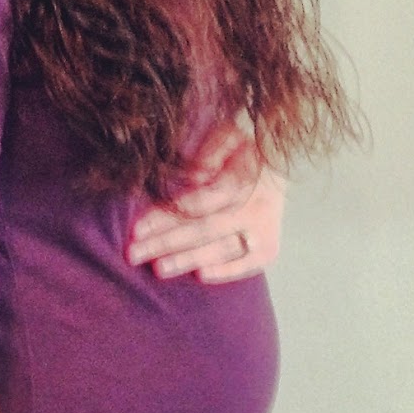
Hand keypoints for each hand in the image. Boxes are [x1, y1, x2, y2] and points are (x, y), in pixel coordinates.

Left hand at [126, 121, 284, 282]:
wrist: (279, 163)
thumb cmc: (243, 149)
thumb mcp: (227, 136)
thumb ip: (210, 153)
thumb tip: (193, 179)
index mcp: (242, 179)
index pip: (197, 203)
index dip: (166, 216)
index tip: (136, 229)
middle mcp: (255, 207)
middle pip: (205, 229)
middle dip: (166, 243)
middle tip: (134, 255)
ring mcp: (264, 230)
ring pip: (222, 248)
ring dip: (188, 259)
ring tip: (158, 269)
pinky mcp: (270, 248)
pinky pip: (249, 264)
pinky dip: (227, 271)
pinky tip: (200, 276)